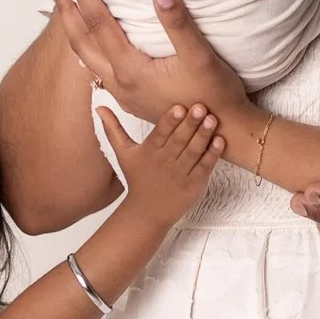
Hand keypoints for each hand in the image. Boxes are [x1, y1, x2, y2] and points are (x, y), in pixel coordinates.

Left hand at [54, 0, 251, 132]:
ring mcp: (123, 95)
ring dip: (74, 30)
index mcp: (131, 69)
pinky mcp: (131, 100)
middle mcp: (120, 83)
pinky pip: (99, 69)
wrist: (222, 133)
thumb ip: (178, 24)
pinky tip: (92, 43)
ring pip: (87, 58)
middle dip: (66, 11)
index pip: (99, 23)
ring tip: (65, 9)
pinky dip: (89, 48)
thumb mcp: (200, 57)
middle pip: (82, 42)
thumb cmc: (214, 95)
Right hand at [115, 100, 223, 218]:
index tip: (179, 107)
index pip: (160, 134)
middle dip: (190, 124)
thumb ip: (113, 129)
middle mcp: (165, 161)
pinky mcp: (194, 183)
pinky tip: (220, 140)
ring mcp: (181, 173)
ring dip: (203, 136)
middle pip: (178, 140)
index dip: (169, 121)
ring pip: (193, 152)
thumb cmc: (138, 178)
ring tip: (213, 119)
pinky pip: (204, 167)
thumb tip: (99, 106)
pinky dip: (212, 154)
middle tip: (201, 106)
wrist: (148, 212)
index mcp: (149, 152)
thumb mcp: (123, 153)